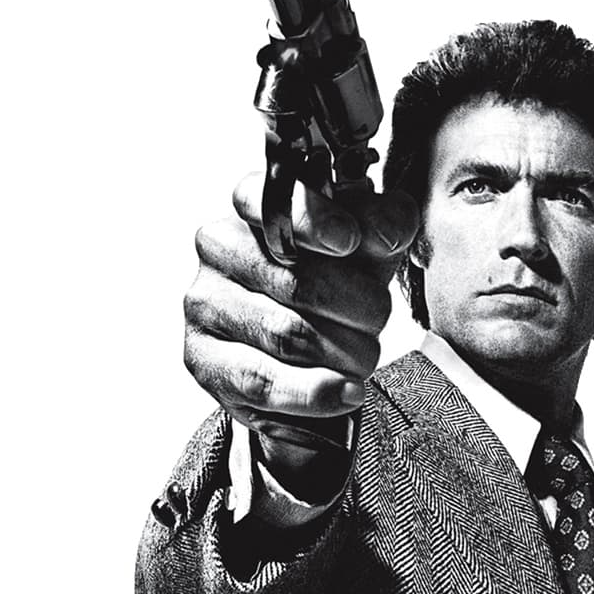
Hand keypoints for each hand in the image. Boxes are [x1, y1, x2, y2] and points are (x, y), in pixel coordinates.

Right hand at [183, 173, 418, 500]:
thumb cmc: (330, 275)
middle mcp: (217, 246)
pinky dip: (316, 393)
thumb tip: (390, 229)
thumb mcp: (363, 243)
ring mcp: (204, 303)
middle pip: (294, 281)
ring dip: (343, 352)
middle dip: (355, 306)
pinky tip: (348, 391)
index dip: (311, 219)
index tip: (350, 239)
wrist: (298, 342)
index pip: (269, 201)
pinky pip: (263, 383)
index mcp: (250, 203)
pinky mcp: (203, 358)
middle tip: (378, 317)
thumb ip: (383, 223)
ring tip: (365, 355)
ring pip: (283, 334)